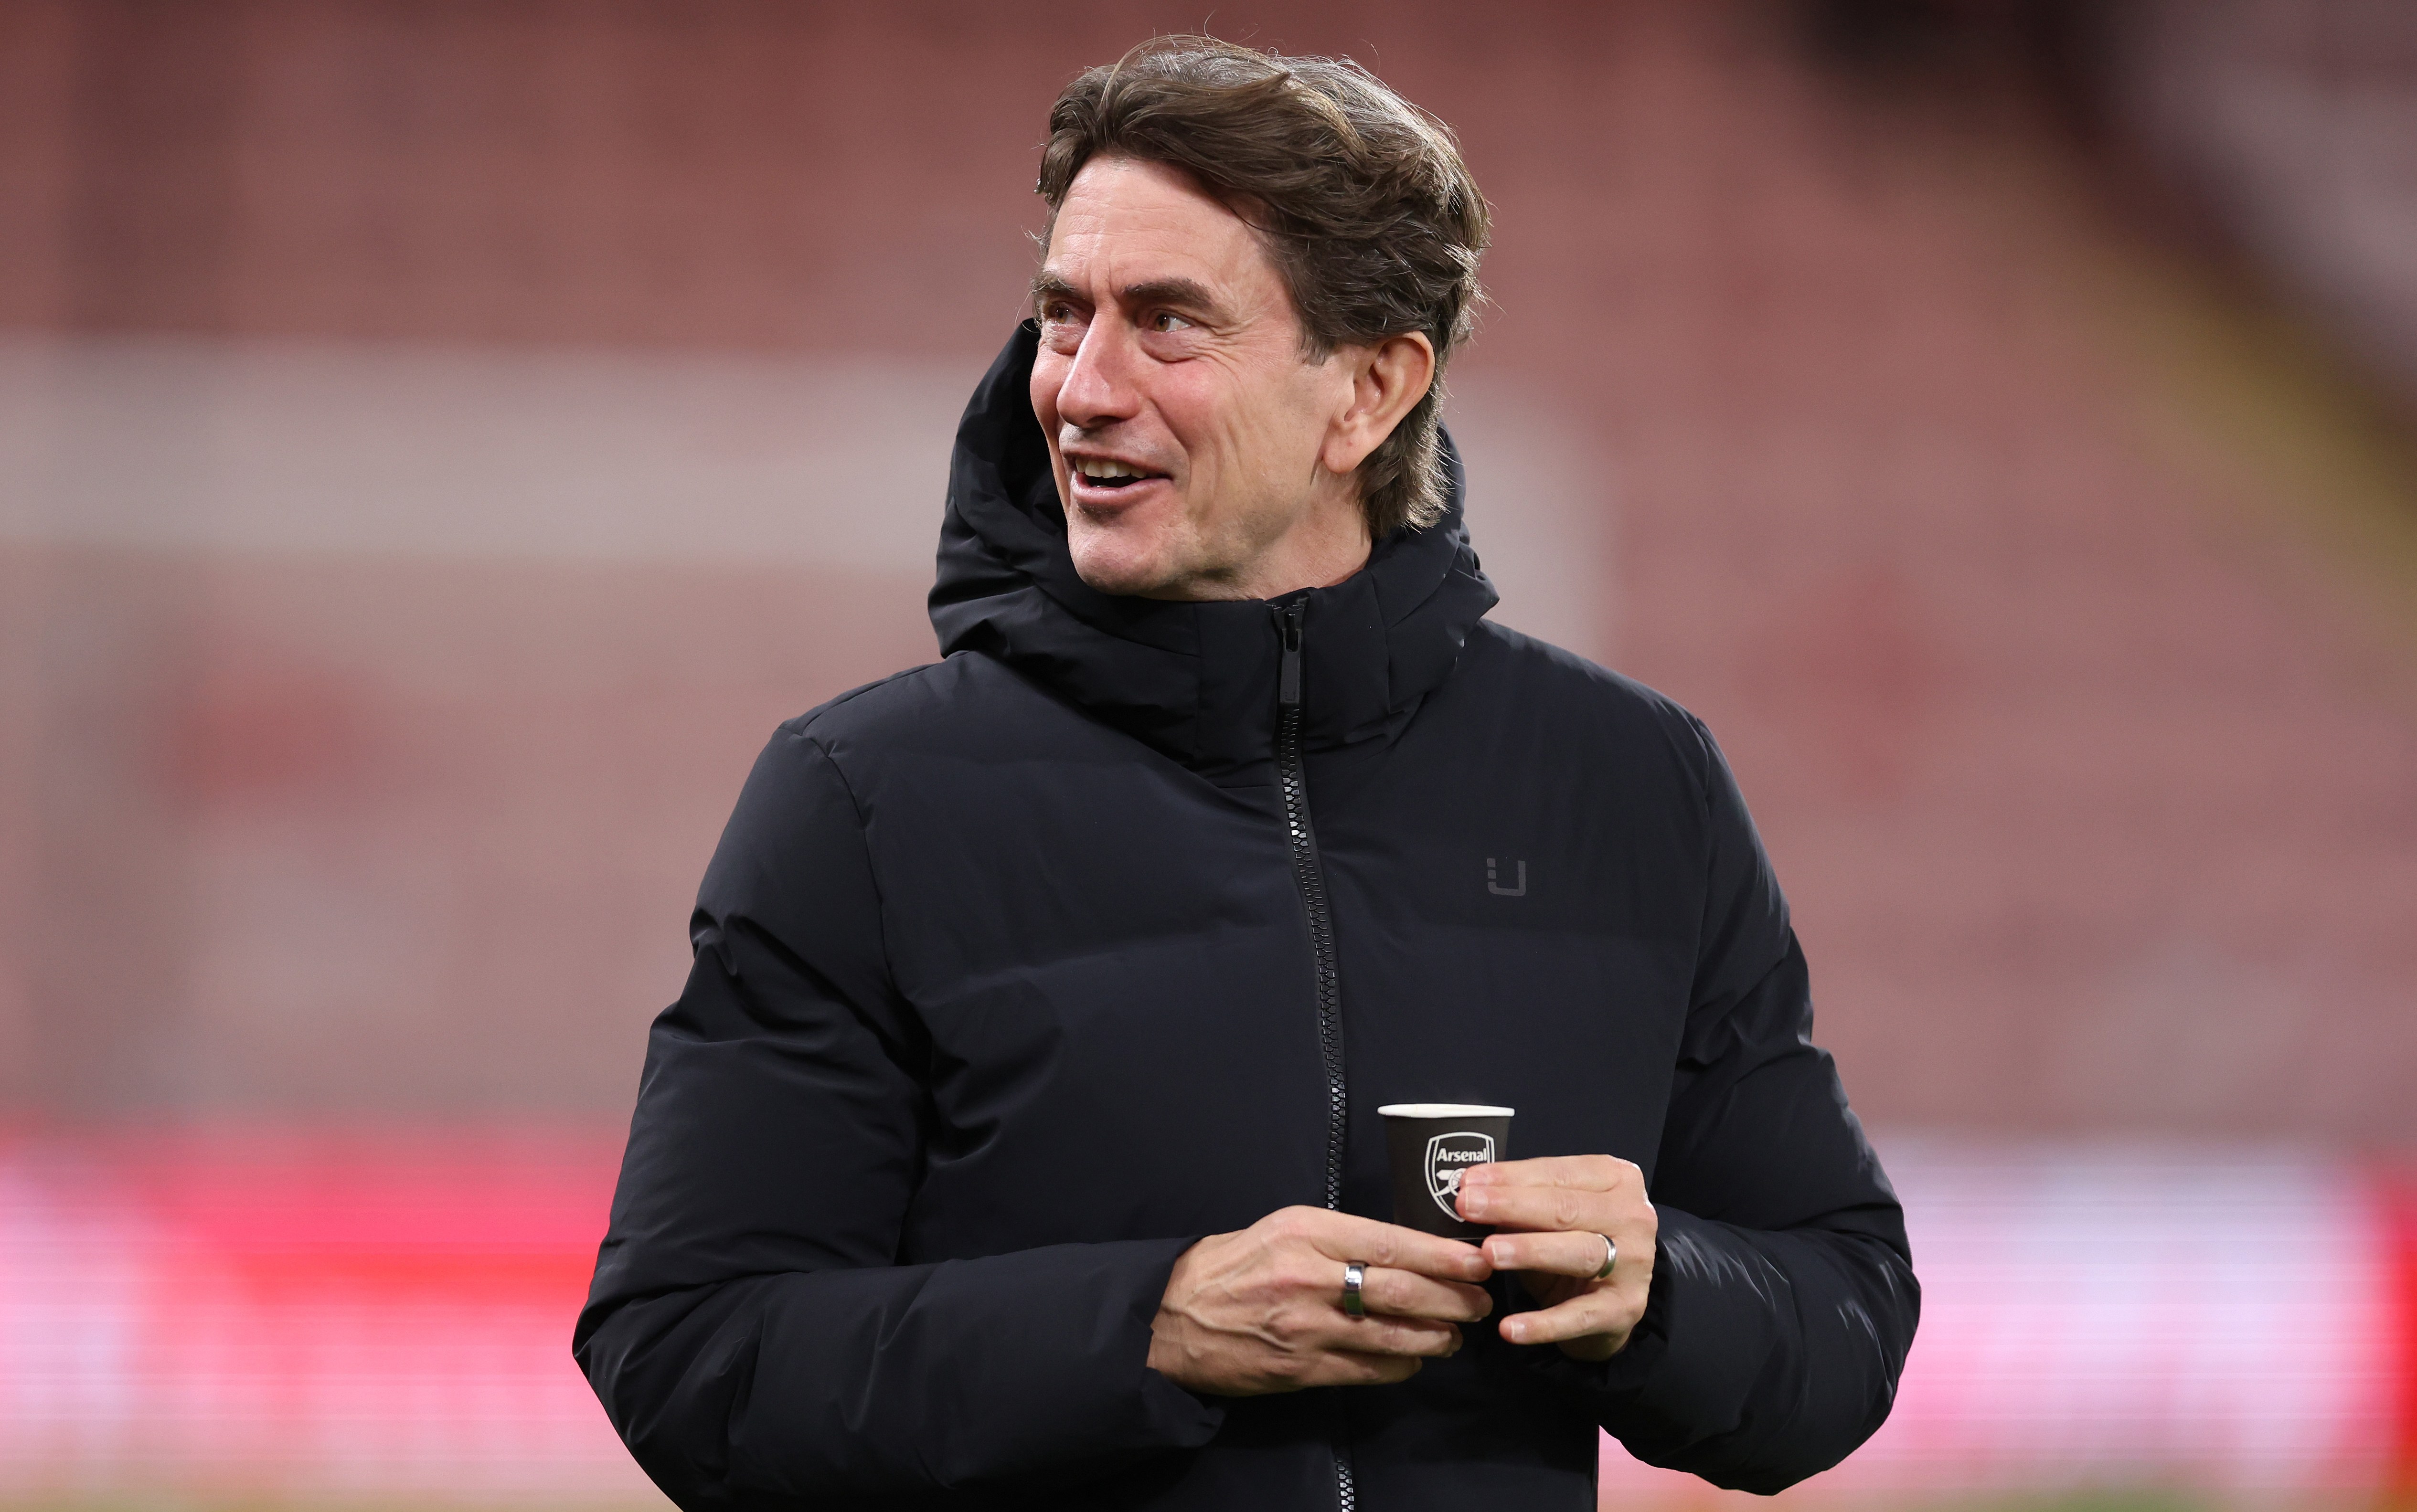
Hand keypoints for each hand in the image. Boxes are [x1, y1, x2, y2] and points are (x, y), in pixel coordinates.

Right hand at [1147, 1205, 1493, 1395]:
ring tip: (1457, 1333)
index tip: (1477, 1260)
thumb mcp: (1283, 1228)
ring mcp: (1306, 1327)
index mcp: (1306, 1232)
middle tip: (1481, 1300)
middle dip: (1453, 1298)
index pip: (1391, 1242)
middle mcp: (1309, 1278)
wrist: (1173, 1317)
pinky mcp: (1301, 1368)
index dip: (1442, 1255)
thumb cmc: (1234, 1265)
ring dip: (1436, 1336)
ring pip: (1393, 1336)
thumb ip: (1339, 1236)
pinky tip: (1417, 1358)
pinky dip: (1402, 1366)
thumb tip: (1404, 1247)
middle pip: (1402, 1290)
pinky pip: (1369, 1371)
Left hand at [1456, 1155, 1656, 1362]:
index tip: (1467, 1181)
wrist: (1612, 1301)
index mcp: (1618, 1179)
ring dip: (1529, 1251)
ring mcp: (1635, 1264)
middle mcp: (1634, 1217)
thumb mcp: (1551, 1216)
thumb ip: (1520, 1201)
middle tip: (1466, 1206)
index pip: (1559, 1172)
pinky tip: (1509, 1328)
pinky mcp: (1625, 1309)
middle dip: (1511, 1206)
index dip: (1511, 1176)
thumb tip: (1470, 1190)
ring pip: (1577, 1253)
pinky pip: (1579, 1316)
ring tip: (1488, 1252)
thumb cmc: (1572, 1242)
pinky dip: (1543, 1324)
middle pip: (1566, 1208)